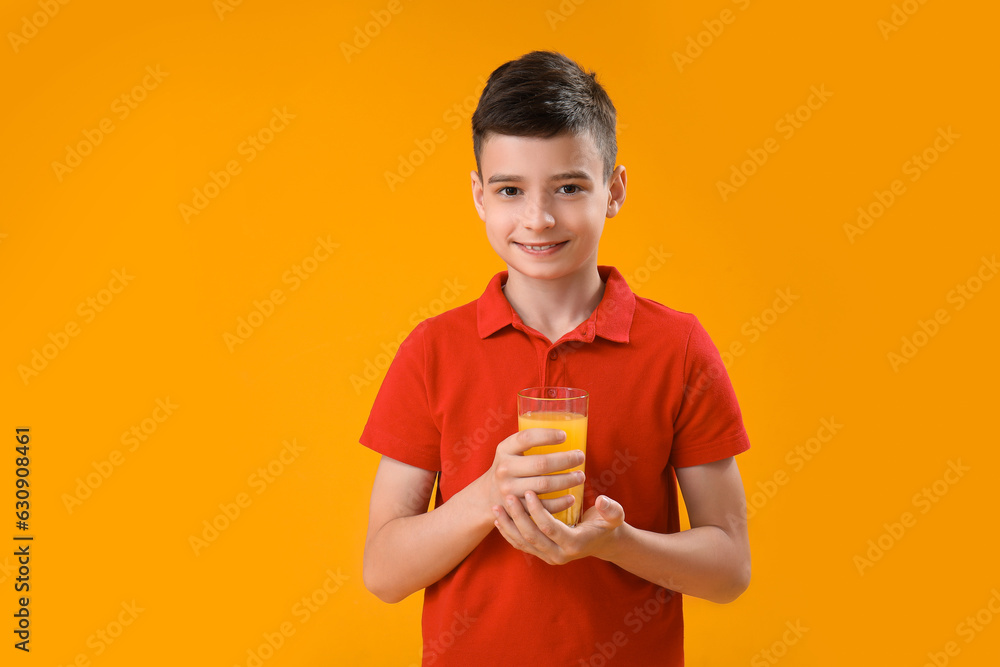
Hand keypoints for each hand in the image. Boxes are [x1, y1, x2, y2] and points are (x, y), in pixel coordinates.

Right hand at [477, 428, 584, 520]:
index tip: (564, 436)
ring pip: (544, 485)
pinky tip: (571, 497)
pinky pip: (543, 506)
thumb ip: (529, 442)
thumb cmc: (510, 466)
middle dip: (565, 460)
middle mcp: (505, 469)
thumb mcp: (510, 450)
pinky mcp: (517, 509)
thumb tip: (568, 431)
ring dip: (567, 481)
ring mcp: (509, 490)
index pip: (526, 438)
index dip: (547, 435)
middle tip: (580, 457)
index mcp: (504, 449)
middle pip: (541, 464)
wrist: (489, 494)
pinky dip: (560, 503)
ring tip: (580, 476)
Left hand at [493, 491, 625, 564]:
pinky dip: (508, 532)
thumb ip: (611, 509)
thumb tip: (602, 501)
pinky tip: (498, 519)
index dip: (537, 511)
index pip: (550, 528)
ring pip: (522, 543)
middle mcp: (560, 555)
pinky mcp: (541, 555)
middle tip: (507, 496)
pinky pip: (521, 545)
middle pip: (532, 537)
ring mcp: (549, 557)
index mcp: (575, 544)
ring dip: (508, 525)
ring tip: (496, 506)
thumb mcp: (615, 515)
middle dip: (518, 516)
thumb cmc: (608, 524)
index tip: (529, 492)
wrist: (603, 542)